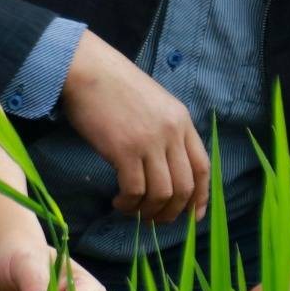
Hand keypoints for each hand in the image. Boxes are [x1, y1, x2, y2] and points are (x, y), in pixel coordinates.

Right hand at [58, 31, 206, 223]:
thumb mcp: (153, 104)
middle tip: (155, 220)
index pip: (202, 167)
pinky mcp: (125, 150)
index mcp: (182, 120)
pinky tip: (118, 202)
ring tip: (132, 211)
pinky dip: (128, 204)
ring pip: (162, 193)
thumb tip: (162, 167)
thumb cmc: (113, 86)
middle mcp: (171, 133)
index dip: (200, 197)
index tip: (193, 216)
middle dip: (172, 212)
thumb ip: (164, 131)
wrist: (87, 69)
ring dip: (148, 211)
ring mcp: (149, 142)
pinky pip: (135, 190)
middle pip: (184, 186)